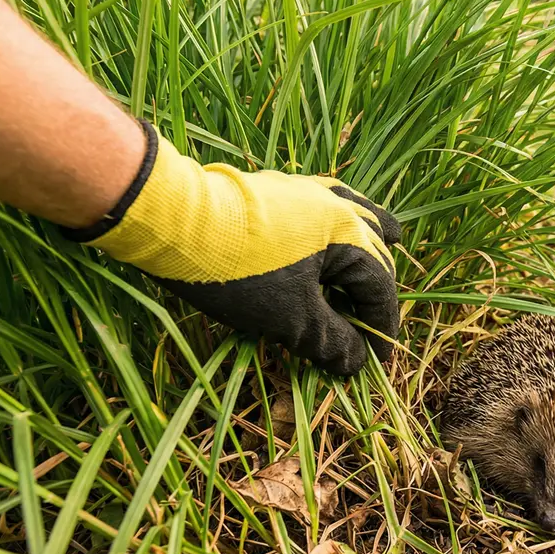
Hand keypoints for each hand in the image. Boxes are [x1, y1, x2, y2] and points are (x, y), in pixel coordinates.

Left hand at [65, 122, 400, 374]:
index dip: (381, 327)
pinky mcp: (278, 191)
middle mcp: (336, 205)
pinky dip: (335, 232)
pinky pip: (325, 210)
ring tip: (376, 258)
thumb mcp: (290, 317)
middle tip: (367, 329)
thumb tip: (357, 362)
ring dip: (367, 246)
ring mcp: (306, 193)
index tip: (376, 361)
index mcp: (349, 233)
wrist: (173, 222)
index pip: (380, 286)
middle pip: (374, 251)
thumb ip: (331, 340)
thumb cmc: (238, 272)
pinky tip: (323, 243)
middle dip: (374, 294)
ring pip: (355, 217)